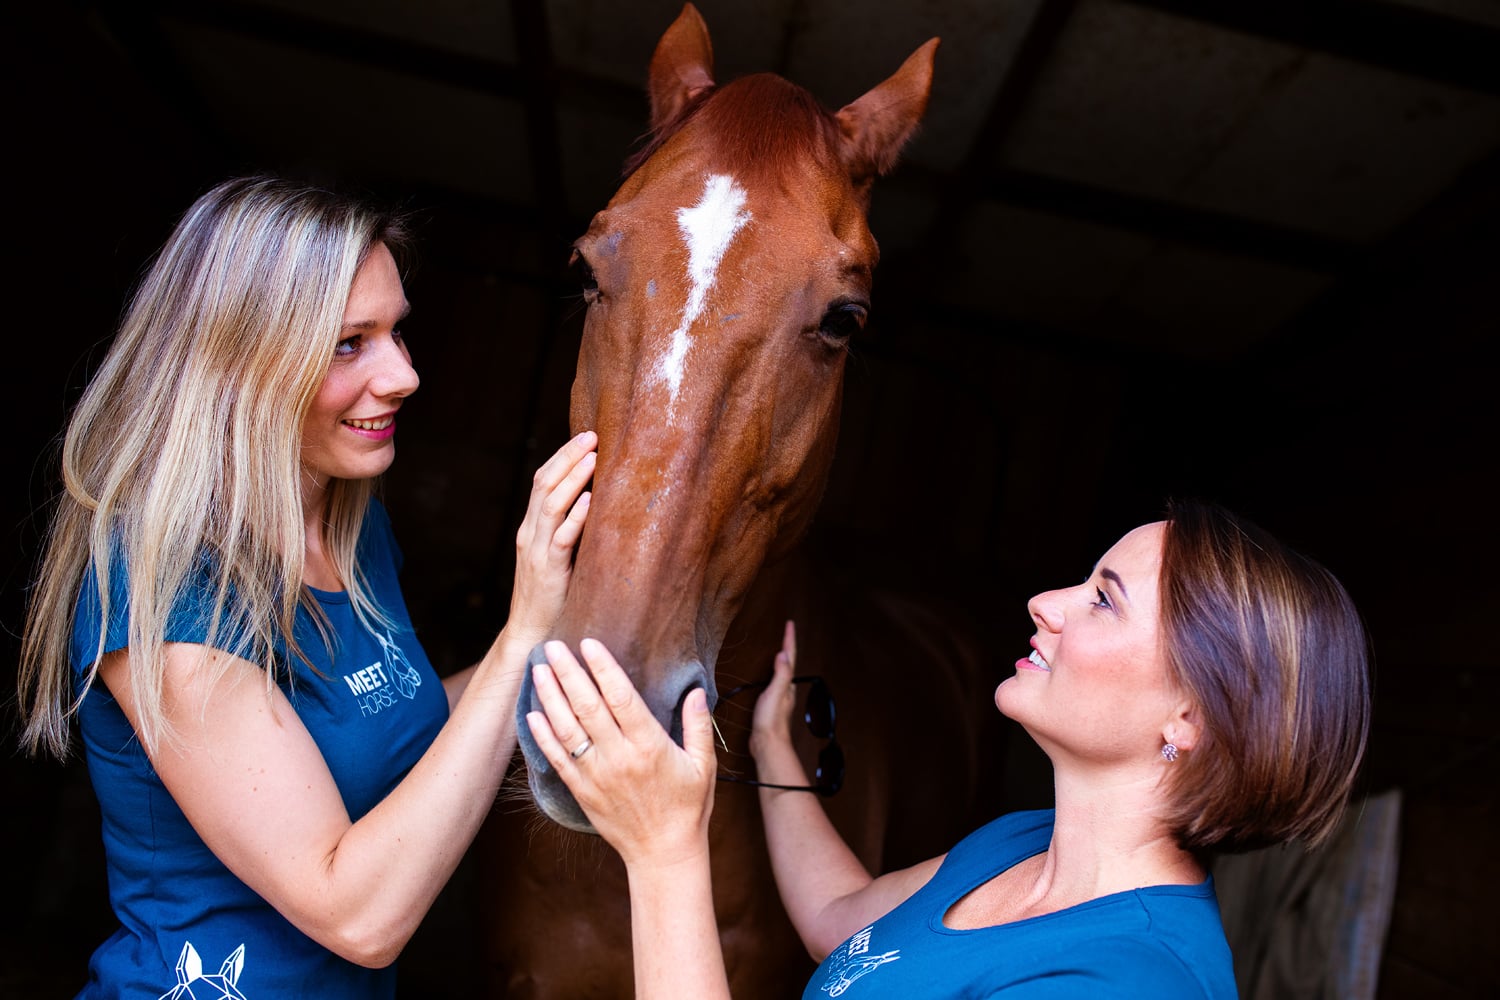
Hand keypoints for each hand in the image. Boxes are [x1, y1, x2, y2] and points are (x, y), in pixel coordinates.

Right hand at [506, 431, 595, 646]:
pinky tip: (590, 501)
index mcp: (532, 527)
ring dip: (573, 479)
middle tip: (592, 435)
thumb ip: (571, 529)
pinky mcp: (549, 572)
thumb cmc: (552, 594)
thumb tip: (600, 500)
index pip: (543, 481)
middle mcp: (530, 534)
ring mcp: (537, 552)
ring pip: (551, 505)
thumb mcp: (559, 555)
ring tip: (593, 458)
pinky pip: (561, 539)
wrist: (531, 633)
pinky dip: (576, 517)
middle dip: (568, 457)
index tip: (586, 436)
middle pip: (544, 484)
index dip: (562, 456)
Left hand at [525, 638, 716, 868]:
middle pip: (587, 707)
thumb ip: (698, 725)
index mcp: (649, 746)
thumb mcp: (703, 765)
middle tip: (553, 645)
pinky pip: (557, 759)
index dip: (603, 668)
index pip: (621, 698)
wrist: (662, 853)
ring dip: (550, 697)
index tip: (589, 644)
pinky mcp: (582, 791)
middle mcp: (619, 758)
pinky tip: (532, 713)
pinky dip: (542, 736)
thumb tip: (696, 690)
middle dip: (568, 673)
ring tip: (539, 669)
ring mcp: (596, 775)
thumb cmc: (687, 807)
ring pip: (567, 729)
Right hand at [749, 620, 797, 760]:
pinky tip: (769, 675)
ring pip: (783, 672)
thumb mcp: (775, 693)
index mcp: (788, 684)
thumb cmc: (771, 721)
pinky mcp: (771, 704)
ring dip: (782, 658)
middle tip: (786, 632)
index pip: (790, 657)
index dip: (789, 639)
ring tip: (780, 647)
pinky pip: (774, 681)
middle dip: (788, 646)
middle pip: (789, 662)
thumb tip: (784, 654)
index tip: (789, 623)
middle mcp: (787, 689)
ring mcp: (780, 697)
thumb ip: (781, 674)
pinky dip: (773, 672)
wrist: (767, 744)